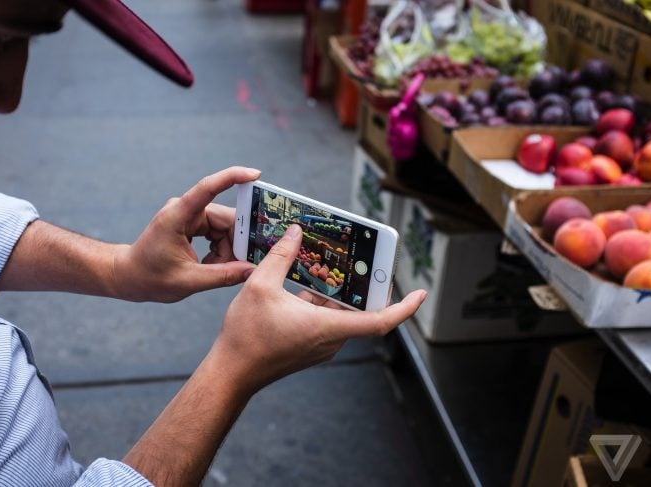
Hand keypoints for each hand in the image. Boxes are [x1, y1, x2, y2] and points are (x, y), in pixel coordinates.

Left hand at [112, 167, 260, 302]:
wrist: (129, 277)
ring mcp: (190, 216)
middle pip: (226, 218)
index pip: (207, 188)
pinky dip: (221, 250)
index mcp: (177, 216)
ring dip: (228, 250)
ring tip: (216, 269)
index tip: (254, 174)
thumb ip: (222, 275)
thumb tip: (251, 270)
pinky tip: (211, 265)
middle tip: (240, 265)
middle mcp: (185, 210)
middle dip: (237, 242)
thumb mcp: (188, 281)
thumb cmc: (150, 278)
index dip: (232, 177)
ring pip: (225, 228)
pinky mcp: (193, 224)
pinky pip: (219, 233)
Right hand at [208, 224, 426, 395]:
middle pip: (361, 312)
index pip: (380, 321)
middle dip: (365, 286)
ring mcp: (320, 346)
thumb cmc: (245, 337)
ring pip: (341, 315)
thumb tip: (296, 233)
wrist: (231, 372)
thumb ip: (281, 257)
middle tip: (368, 260)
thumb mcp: (260, 286)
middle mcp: (330, 340)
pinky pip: (326, 321)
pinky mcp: (310, 347)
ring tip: (332, 263)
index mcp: (327, 327)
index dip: (404, 308)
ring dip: (338, 292)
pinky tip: (307, 282)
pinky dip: (323, 302)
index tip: (419, 293)